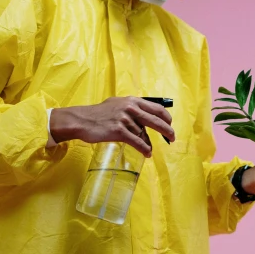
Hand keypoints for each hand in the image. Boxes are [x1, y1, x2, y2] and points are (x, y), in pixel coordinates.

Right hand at [49, 97, 174, 156]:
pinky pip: (137, 142)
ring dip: (148, 143)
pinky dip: (144, 148)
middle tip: (172, 137)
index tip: (169, 123)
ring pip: (144, 134)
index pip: (156, 108)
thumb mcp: (117, 103)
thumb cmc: (98, 113)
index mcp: (132, 100)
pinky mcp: (119, 131)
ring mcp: (125, 119)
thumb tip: (145, 117)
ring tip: (149, 149)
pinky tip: (147, 153)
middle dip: (167, 130)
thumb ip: (132, 107)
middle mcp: (131, 108)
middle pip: (156, 120)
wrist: (82, 120)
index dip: (166, 117)